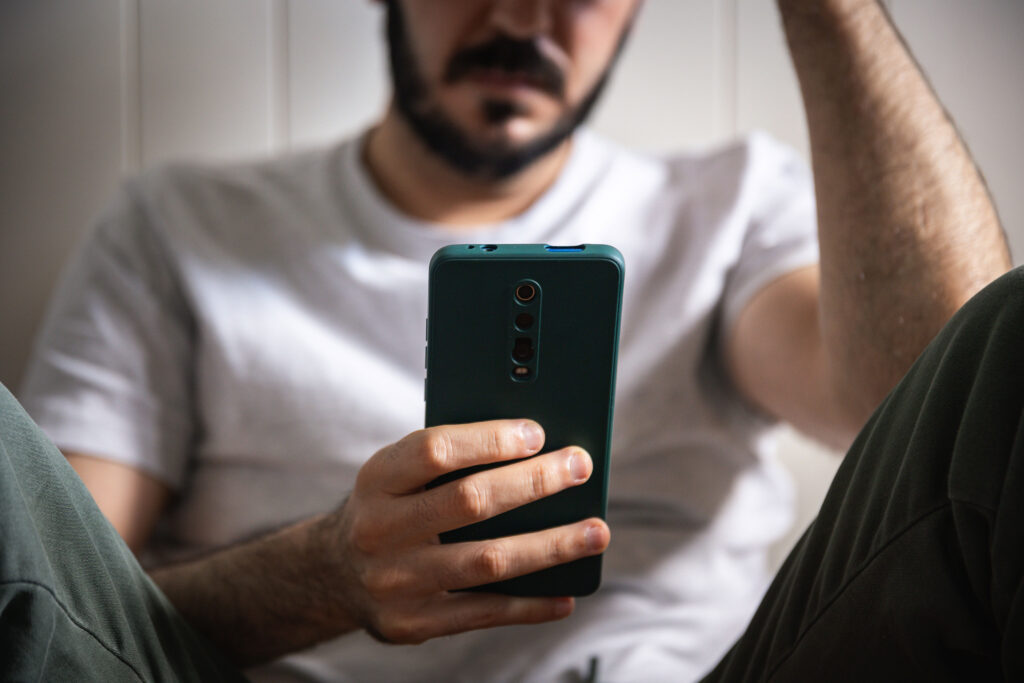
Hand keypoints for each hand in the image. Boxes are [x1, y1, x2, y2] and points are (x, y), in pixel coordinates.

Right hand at [317, 419, 609, 643]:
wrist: (335, 572)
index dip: (489, 440)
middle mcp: (378, 530)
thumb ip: (449, 458)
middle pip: (469, 503)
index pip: (435, 451)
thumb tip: (535, 447)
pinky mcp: (412, 624)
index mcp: (376, 479)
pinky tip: (566, 593)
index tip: (538, 432)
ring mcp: (394, 582)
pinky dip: (531, 605)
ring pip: (487, 561)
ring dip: (550, 546)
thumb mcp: (398, 471)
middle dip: (534, 482)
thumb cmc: (392, 506)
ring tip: (595, 532)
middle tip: (580, 467)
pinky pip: (484, 614)